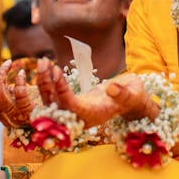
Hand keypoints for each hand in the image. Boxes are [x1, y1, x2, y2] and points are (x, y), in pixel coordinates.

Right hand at [0, 53, 39, 126]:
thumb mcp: (14, 97)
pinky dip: (19, 82)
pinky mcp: (30, 116)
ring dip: (0, 73)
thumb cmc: (34, 106)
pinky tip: (22, 73)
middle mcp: (3, 117)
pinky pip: (20, 98)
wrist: (57, 123)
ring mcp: (15, 118)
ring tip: (9, 62)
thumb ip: (2, 87)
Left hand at [36, 62, 157, 127]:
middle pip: (55, 107)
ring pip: (51, 102)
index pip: (72, 107)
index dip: (62, 91)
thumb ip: (122, 92)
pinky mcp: (71, 104)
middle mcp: (81, 118)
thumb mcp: (133, 93)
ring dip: (44, 82)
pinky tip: (46, 66)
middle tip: (44, 63)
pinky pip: (53, 97)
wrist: (131, 100)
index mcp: (94, 116)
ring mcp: (75, 112)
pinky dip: (47, 83)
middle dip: (47, 86)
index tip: (57, 72)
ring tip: (43, 61)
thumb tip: (111, 87)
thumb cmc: (134, 97)